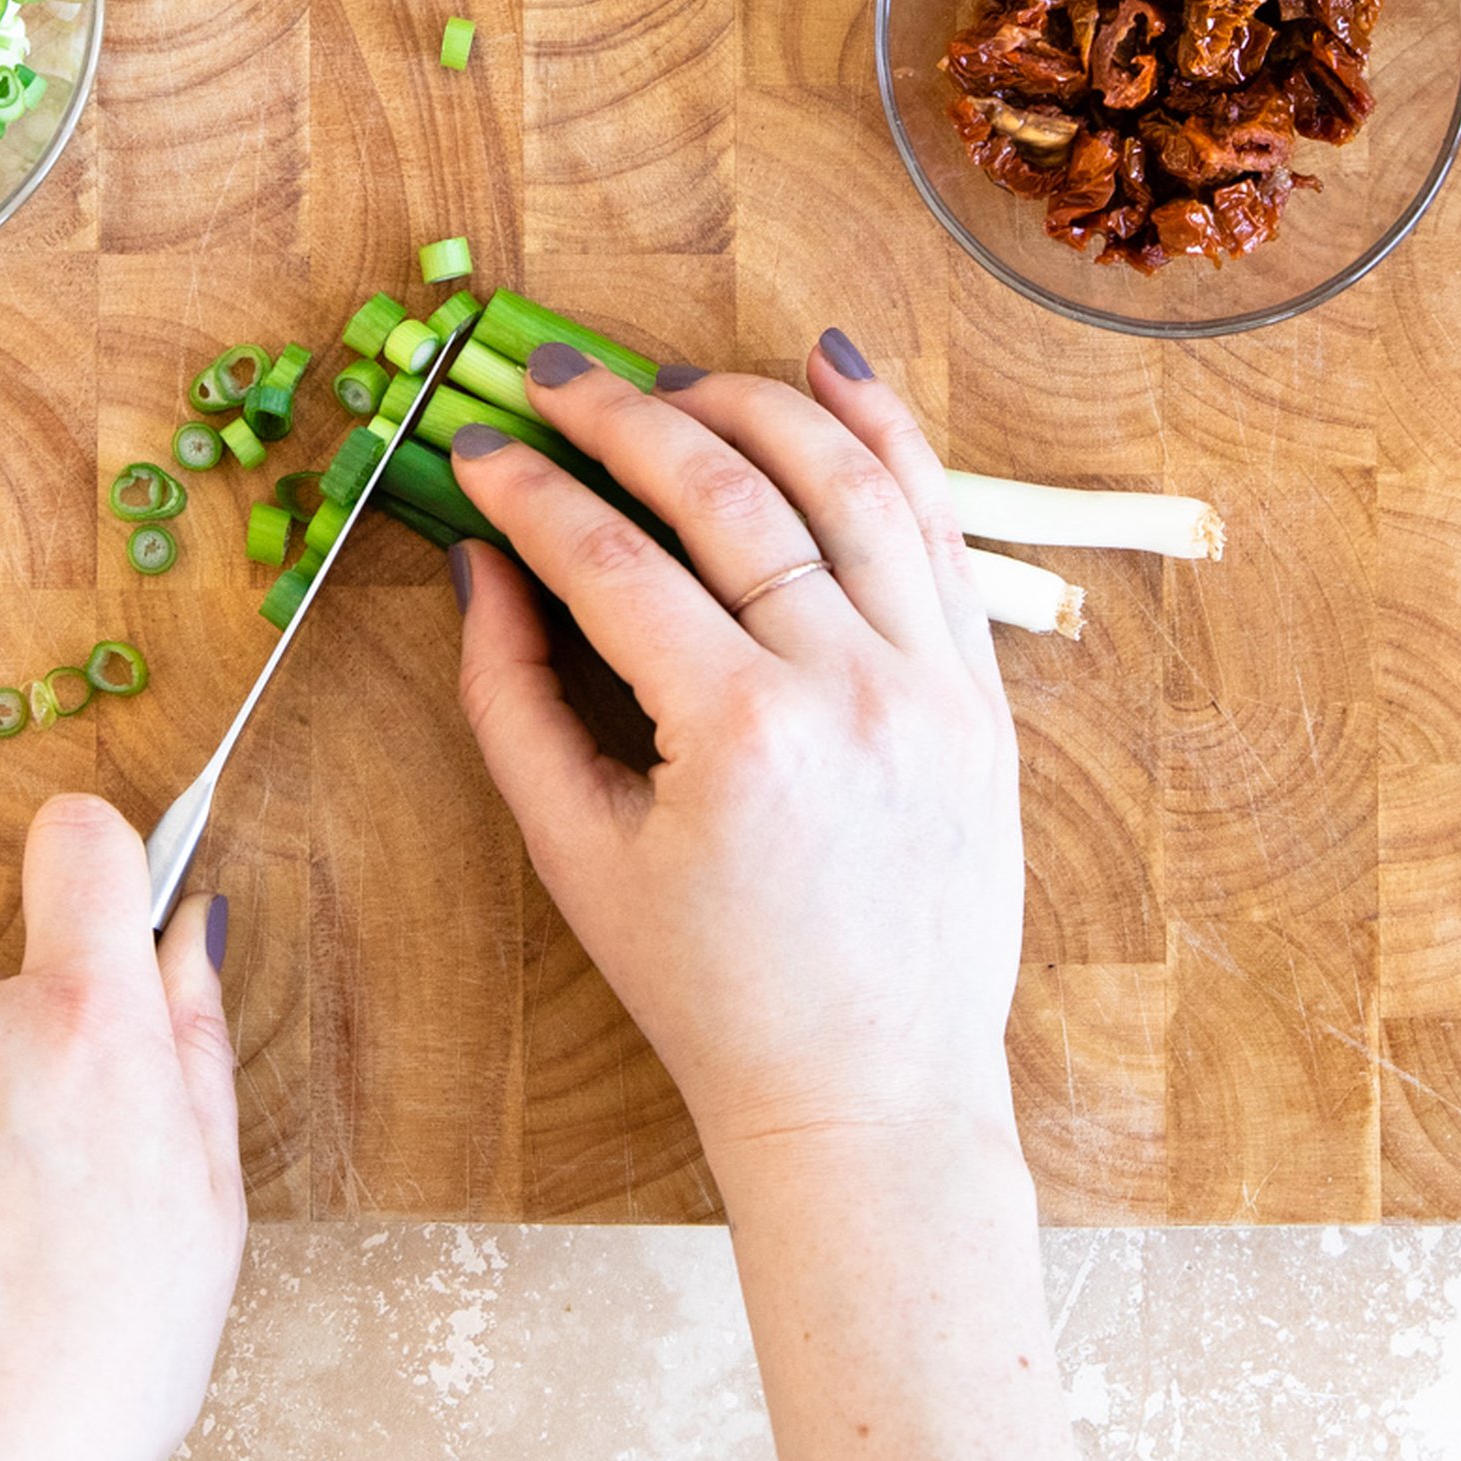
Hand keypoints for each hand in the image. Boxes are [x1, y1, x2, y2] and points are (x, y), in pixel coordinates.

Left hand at [0, 796, 242, 1460]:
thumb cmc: (95, 1368)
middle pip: (7, 994)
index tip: (106, 910)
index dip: (98, 865)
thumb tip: (187, 935)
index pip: (81, 845)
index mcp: (85, 1025)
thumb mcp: (209, 1207)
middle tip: (65, 1190)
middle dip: (36, 1064)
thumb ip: (195, 1044)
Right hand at [446, 328, 1025, 1153]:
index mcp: (742, 740)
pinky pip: (938, 528)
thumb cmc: (711, 991)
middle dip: (626, 417)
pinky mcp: (981, 690)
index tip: (479, 445)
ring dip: (755, 405)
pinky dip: (888, 436)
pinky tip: (831, 371)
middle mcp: (852, 690)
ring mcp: (933, 683)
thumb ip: (512, 698)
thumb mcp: (577, 854)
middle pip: (729, 495)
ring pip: (848, 483)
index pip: (614, 562)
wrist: (867, 1089)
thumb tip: (482, 564)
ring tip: (676, 379)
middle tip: (557, 377)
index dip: (532, 492)